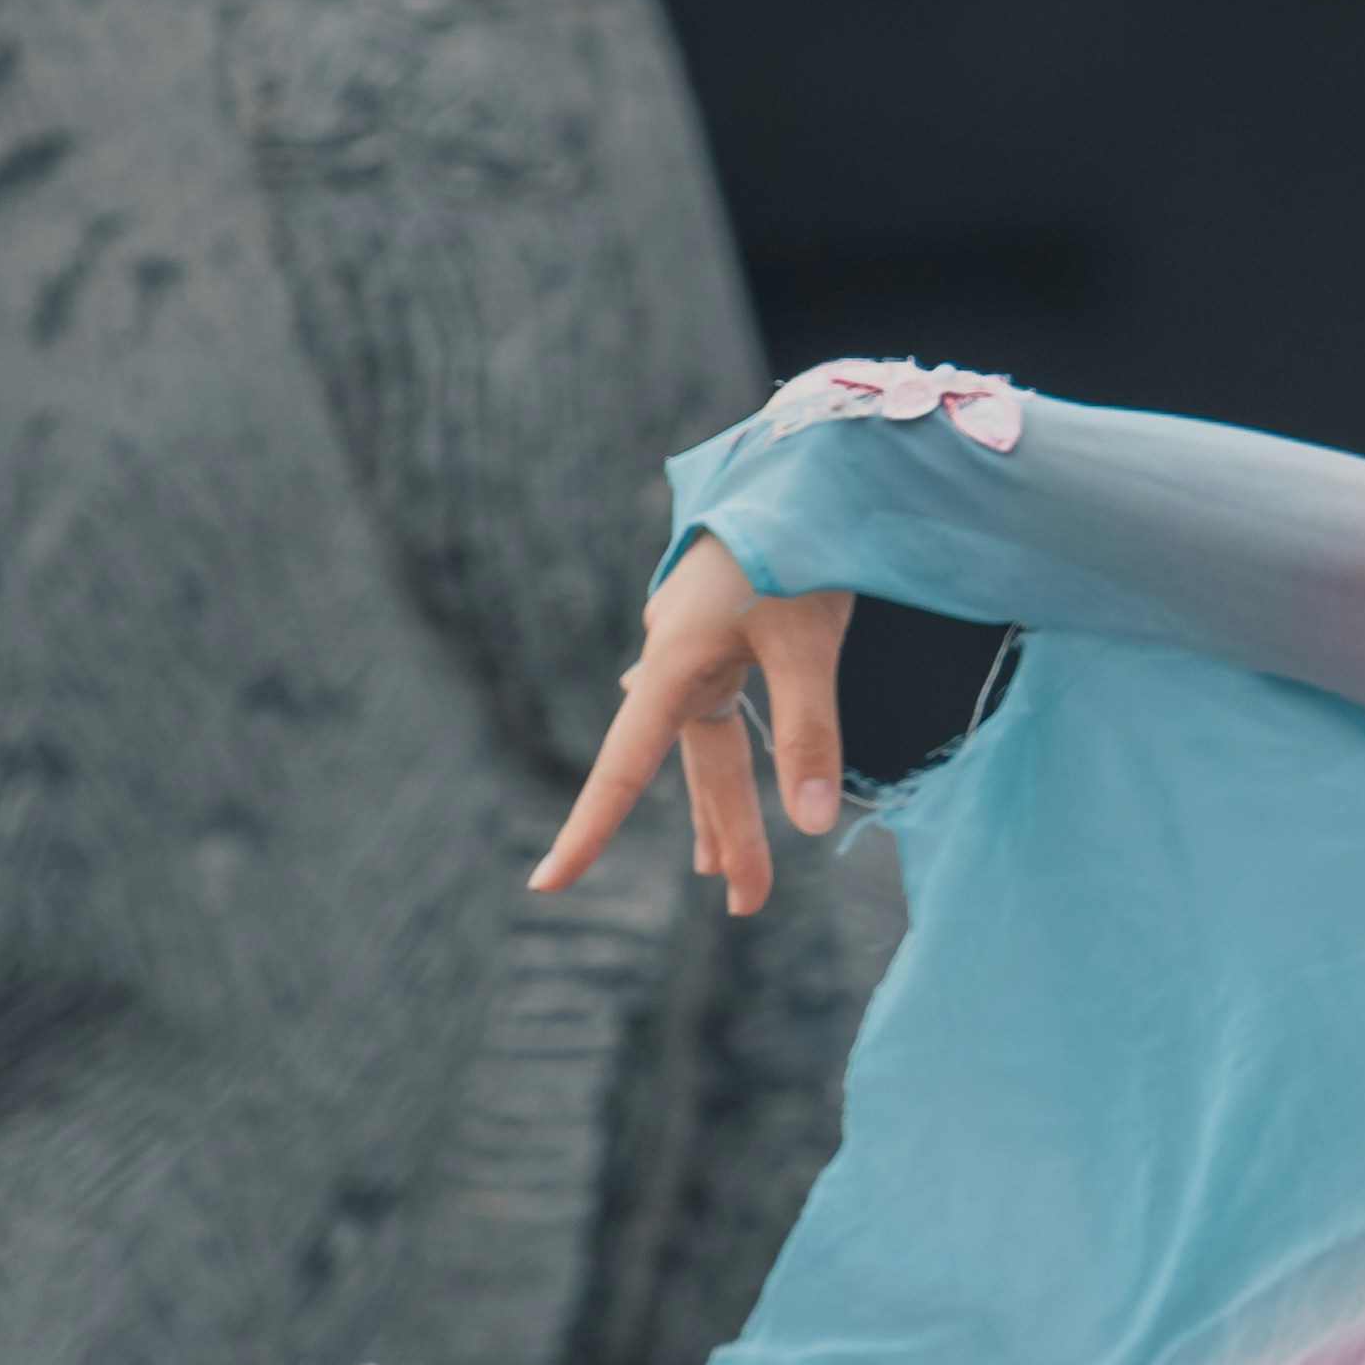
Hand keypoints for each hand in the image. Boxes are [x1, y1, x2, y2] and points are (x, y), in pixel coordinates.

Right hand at [532, 533, 852, 914]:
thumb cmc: (801, 541)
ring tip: (727, 872)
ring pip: (711, 742)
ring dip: (728, 803)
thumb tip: (815, 826)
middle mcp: (676, 657)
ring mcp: (697, 642)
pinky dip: (734, 752)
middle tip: (746, 906)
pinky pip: (720, 707)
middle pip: (696, 766)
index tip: (549, 883)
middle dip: (725, 835)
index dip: (589, 829)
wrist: (804, 458)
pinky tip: (721, 760)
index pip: (624, 765)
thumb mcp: (810, 639)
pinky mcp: (724, 627)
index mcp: (676, 662)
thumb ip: (810, 732)